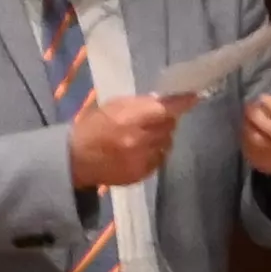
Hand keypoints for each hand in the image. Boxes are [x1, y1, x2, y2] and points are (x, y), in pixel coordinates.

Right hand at [67, 90, 183, 189]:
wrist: (75, 159)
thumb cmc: (93, 127)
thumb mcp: (113, 106)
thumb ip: (140, 104)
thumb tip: (164, 101)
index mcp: (129, 118)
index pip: (165, 110)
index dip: (182, 104)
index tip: (195, 97)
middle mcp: (139, 140)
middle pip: (169, 127)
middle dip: (166, 121)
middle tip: (154, 119)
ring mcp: (142, 159)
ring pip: (167, 144)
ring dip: (161, 138)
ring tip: (143, 136)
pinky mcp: (142, 174)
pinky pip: (159, 159)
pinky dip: (155, 153)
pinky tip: (139, 151)